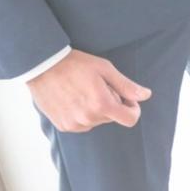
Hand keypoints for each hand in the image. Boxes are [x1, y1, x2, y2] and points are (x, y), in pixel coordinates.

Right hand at [27, 49, 151, 132]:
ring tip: (84, 90)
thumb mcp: (105, 69)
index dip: (133, 108)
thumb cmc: (76, 64)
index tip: (127, 97)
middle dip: (112, 103)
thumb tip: (146, 95)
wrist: (43, 67)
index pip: (130, 119)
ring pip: (97, 121)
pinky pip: (82, 124)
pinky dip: (83, 113)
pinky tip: (74, 98)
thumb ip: (126, 85)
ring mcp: (74, 124)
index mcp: (102, 105)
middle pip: (112, 117)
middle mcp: (88, 119)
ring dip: (96, 109)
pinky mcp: (63, 126)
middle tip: (99, 86)